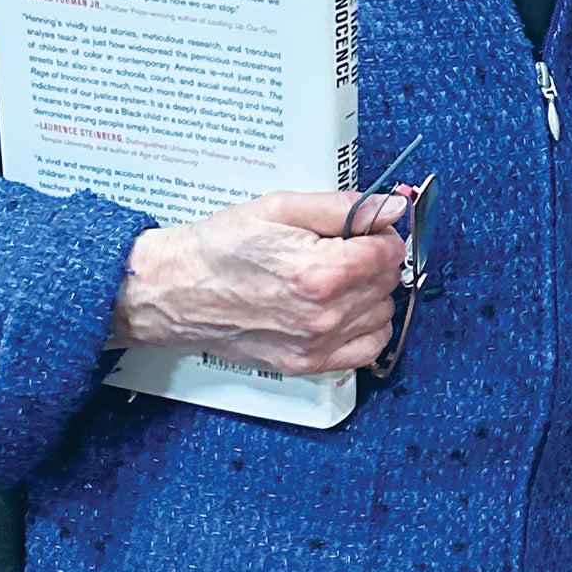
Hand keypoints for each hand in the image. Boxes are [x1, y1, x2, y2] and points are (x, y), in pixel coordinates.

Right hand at [110, 191, 407, 374]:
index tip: (363, 228)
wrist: (177, 290)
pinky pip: (366, 350)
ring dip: (371, 293)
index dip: (381, 232)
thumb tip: (394, 208)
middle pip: (388, 283)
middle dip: (376, 259)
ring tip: (339, 277)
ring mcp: (315, 344)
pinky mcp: (305, 364)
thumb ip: (344, 208)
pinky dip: (365, 328)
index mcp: (321, 271)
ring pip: (383, 315)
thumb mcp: (282, 207)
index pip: (390, 251)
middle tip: (346, 248)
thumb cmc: (222, 246)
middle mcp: (324, 314)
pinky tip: (343, 308)